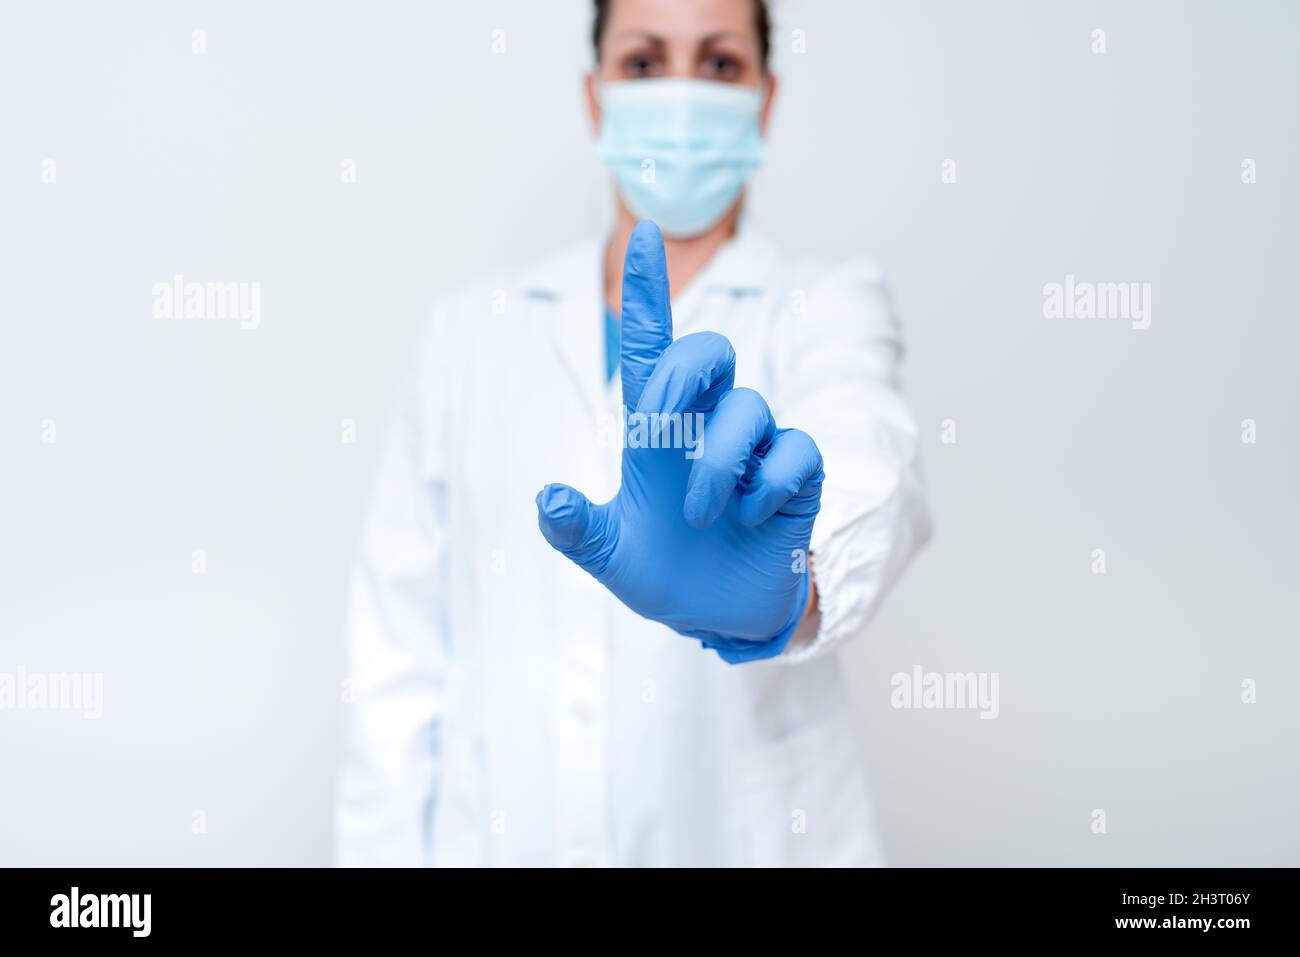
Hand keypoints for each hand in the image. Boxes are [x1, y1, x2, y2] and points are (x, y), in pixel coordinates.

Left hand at [536, 222, 822, 662]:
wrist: (724, 616)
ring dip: (717, 463)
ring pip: (749, 407)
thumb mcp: (613, 558)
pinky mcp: (796, 472)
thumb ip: (578, 532)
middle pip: (708, 352)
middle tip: (658, 428)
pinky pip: (794, 451)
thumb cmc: (667, 573)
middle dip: (685, 374)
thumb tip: (546, 501)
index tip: (642, 233)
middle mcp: (707, 426)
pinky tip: (754, 518)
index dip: (651, 291)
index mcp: (657, 432)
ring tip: (700, 516)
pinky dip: (769, 484)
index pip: (653, 348)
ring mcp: (755, 446)